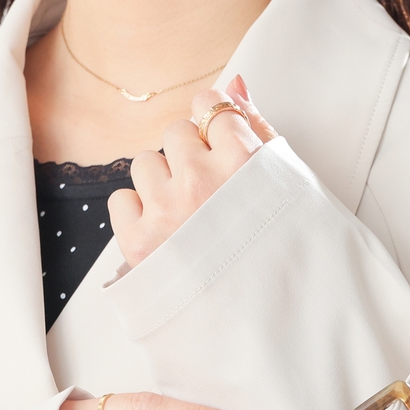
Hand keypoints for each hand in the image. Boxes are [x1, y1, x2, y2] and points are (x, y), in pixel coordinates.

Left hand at [109, 75, 276, 268]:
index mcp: (246, 164)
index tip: (220, 148)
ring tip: (187, 218)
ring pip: (145, 163)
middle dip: (189, 157)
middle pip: (176, 133)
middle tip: (210, 197)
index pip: (210, 105)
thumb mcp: (288, 187)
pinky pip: (121, 201)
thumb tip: (233, 85)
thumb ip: (258, 130)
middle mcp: (204, 183)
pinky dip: (138, 215)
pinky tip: (165, 236)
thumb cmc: (281, 251)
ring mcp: (168, 213)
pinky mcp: (140, 244)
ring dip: (162, 184)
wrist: (264, 324)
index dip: (214, 125)